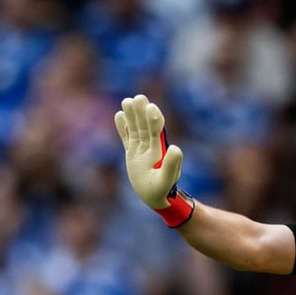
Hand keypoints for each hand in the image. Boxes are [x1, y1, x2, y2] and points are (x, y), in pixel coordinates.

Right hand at [114, 94, 193, 226]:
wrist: (154, 196)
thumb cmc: (162, 190)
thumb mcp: (166, 179)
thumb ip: (171, 165)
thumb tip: (176, 148)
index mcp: (159, 150)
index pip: (156, 131)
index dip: (154, 120)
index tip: (151, 107)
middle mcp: (150, 146)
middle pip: (145, 126)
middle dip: (141, 113)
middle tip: (138, 98)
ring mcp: (140, 149)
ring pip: (135, 129)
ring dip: (132, 116)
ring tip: (127, 101)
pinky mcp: (131, 153)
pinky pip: (126, 138)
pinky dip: (122, 128)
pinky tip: (119, 115)